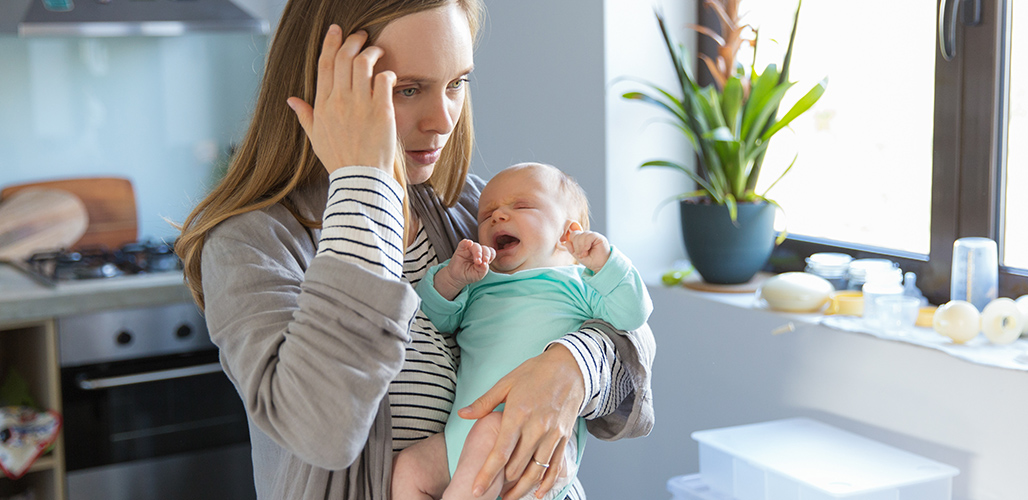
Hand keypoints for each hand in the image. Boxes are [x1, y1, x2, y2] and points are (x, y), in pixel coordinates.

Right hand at [286, 26, 396, 173]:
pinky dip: (387, 72)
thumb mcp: (316, 137)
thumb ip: (305, 115)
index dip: (331, 43)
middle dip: (353, 40)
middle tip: (361, 36)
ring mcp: (360, 105)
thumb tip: (291, 100)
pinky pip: (384, 80)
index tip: (337, 30)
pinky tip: (389, 74)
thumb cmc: (339, 159)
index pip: (325, 65)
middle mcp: (339, 101)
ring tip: (378, 51)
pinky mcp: (381, 111)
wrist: (360, 178)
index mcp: (323, 105)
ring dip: (372, 52)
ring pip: (363, 64)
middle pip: (344, 58)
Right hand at [434, 239, 494, 299]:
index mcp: (484, 257)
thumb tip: (485, 263)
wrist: (457, 278)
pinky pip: (464, 243)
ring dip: (478, 252)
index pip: (491, 252)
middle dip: (485, 255)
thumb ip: (484, 269)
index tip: (486, 263)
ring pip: (476, 246)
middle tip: (481, 263)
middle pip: (485, 248)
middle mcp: (478, 252)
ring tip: (477, 261)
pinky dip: (466, 242)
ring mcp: (469, 249)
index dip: (490, 256)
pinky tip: (469, 243)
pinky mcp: (461, 249)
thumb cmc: (469, 275)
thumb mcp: (479, 275)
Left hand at [458, 344, 584, 499]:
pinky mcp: (564, 438)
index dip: (487, 475)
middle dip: (501, 484)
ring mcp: (552, 435)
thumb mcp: (507, 382)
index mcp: (517, 415)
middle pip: (516, 467)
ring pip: (535, 472)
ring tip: (508, 498)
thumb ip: (484, 402)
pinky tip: (536, 494)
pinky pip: (555, 467)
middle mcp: (536, 428)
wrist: (571, 367)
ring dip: (521, 489)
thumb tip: (463, 414)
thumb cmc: (536, 372)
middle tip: (489, 493)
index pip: (500, 453)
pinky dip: (546, 484)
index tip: (476, 490)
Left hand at [564, 230, 610, 272]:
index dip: (572, 243)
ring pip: (582, 235)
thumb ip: (572, 249)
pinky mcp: (599, 237)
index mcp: (581, 239)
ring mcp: (593, 236)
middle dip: (576, 246)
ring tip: (584, 254)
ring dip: (581, 246)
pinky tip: (587, 249)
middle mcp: (587, 236)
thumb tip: (566, 242)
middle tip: (581, 255)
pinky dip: (586, 243)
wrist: (600, 266)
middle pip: (576, 234)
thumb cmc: (590, 261)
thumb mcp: (578, 256)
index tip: (576, 253)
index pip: (573, 235)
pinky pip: (590, 236)